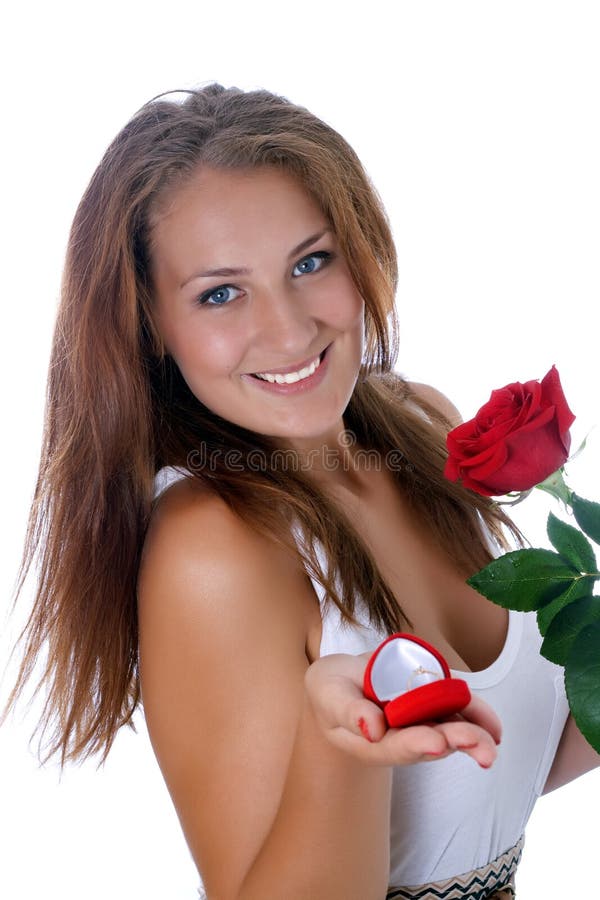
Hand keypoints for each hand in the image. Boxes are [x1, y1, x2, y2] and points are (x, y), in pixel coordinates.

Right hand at [305, 651, 500, 768]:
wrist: (341, 680)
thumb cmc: (330, 690)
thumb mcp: (329, 694)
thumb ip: (348, 711)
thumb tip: (373, 730)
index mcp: (372, 743)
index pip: (396, 746)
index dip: (416, 744)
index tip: (436, 742)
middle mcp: (400, 738)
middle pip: (431, 744)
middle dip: (456, 742)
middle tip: (480, 746)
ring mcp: (418, 723)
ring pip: (449, 731)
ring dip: (473, 736)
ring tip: (493, 737)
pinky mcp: (431, 706)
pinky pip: (456, 711)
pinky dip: (475, 715)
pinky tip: (493, 725)